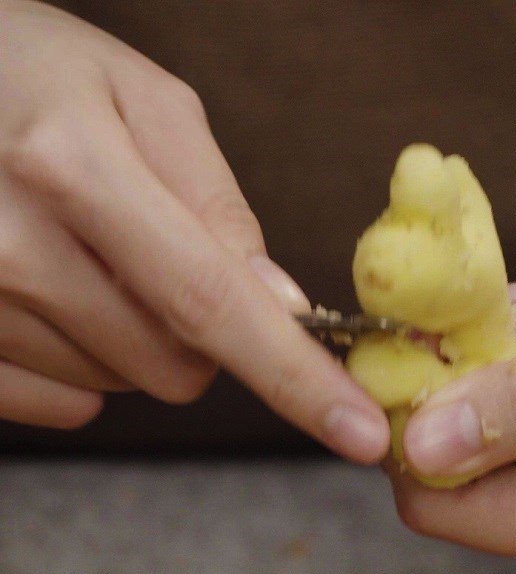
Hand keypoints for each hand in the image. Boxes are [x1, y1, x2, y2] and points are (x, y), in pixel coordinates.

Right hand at [0, 1, 387, 461]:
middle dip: (200, 331)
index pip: (216, 304)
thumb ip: (217, 206)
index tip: (360, 433)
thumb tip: (281, 307)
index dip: (298, 379)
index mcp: (74, 170)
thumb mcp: (141, 103)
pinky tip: (55, 294)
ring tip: (88, 255)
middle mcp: (13, 249)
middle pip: (178, 366)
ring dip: (135, 336)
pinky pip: (62, 403)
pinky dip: (83, 361)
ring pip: (123, 384)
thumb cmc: (35, 78)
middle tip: (159, 256)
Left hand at [388, 0, 515, 573]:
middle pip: (442, 472)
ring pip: (436, 420)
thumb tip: (420, 455)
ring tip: (506, 314)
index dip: (422, 453)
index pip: (465, 516)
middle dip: (431, 401)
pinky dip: (455, 335)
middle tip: (448, 334)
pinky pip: (451, 373)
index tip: (408, 374)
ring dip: (443, 360)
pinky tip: (503, 303)